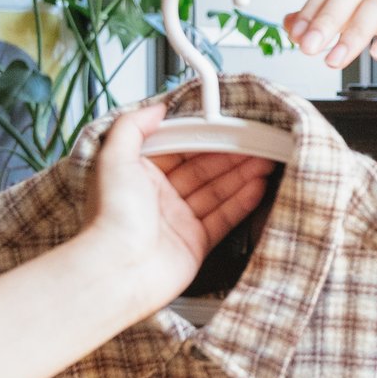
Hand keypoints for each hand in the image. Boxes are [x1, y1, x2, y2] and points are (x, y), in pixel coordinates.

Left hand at [81, 102, 273, 314]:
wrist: (118, 269)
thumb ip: (133, 126)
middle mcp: (159, 196)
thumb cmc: (111, 218)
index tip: (229, 127)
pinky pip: (223, 218)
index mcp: (139, 174)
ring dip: (242, 175)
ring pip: (216, 190)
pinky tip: (257, 187)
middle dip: (231, 154)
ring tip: (265, 161)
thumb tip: (156, 108)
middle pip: (203, 168)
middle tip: (257, 143)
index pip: (180, 147)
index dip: (207, 136)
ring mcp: (178, 220)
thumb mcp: (113, 158)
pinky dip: (242, 202)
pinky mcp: (194, 243)